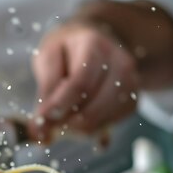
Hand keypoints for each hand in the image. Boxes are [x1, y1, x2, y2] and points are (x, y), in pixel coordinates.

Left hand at [28, 23, 139, 141]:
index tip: (43, 118)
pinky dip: (93, 129)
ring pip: (106, 117)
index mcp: (93, 44)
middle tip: (50, 126)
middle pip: (97, 102)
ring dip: (80, 128)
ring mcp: (130, 81)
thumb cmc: (65, 51)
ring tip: (62, 124)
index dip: (62, 103)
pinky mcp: (133, 99)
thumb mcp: (48, 58)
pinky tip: (78, 122)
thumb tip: (40, 128)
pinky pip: (113, 123)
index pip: (81, 81)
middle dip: (70, 121)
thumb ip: (46, 89)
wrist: (92, 43)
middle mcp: (119, 61)